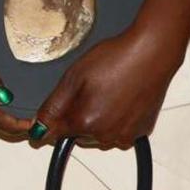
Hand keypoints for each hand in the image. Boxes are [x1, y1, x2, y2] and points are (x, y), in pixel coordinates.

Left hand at [34, 15, 182, 149]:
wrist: (152, 53)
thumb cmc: (115, 59)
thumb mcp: (73, 77)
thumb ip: (53, 107)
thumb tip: (37, 128)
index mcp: (84, 122)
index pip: (56, 134)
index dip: (53, 120)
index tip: (59, 108)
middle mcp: (105, 136)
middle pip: (79, 135)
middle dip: (78, 118)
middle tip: (89, 90)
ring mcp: (126, 135)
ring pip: (100, 135)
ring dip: (98, 122)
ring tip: (108, 92)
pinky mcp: (142, 131)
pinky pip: (120, 132)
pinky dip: (118, 121)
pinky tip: (122, 99)